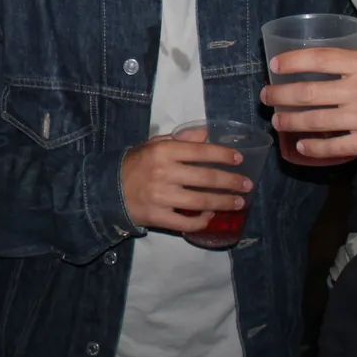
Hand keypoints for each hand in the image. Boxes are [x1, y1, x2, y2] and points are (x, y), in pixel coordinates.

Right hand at [120, 132, 252, 233]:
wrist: (109, 190)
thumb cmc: (136, 164)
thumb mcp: (154, 145)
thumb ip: (182, 139)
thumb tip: (208, 134)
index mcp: (163, 151)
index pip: (200, 151)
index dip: (223, 155)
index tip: (239, 159)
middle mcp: (164, 173)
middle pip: (206, 178)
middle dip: (231, 182)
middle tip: (247, 184)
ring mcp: (161, 197)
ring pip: (201, 201)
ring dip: (224, 202)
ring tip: (239, 202)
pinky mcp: (158, 217)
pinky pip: (187, 222)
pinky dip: (202, 220)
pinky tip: (211, 216)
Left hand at [261, 48, 356, 160]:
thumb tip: (332, 73)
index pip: (318, 59)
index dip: (291, 62)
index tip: (274, 66)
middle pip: (307, 92)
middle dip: (279, 95)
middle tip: (266, 97)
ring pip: (314, 120)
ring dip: (289, 121)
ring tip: (277, 122)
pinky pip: (333, 146)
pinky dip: (313, 147)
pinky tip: (302, 146)